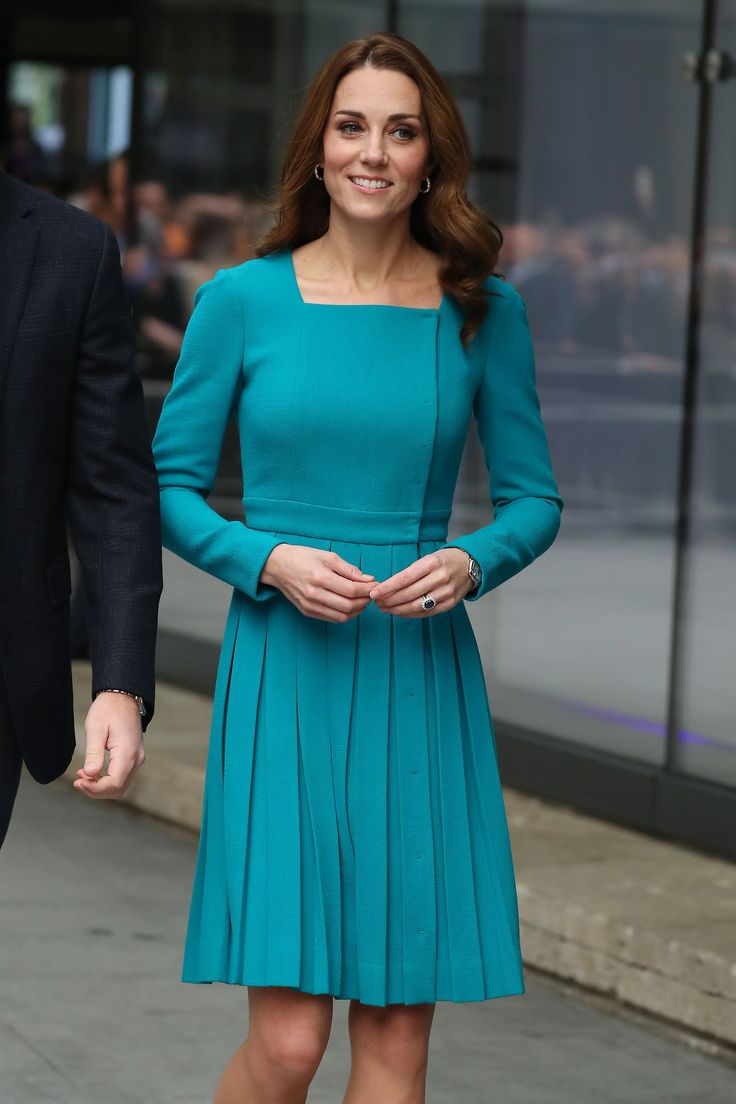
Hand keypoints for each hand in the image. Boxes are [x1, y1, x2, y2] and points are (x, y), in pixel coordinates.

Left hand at [73, 692, 144, 799]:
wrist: (123, 697)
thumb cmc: (108, 709)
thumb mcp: (96, 728)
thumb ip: (94, 753)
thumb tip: (90, 774)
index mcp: (127, 752)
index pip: (114, 783)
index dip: (95, 789)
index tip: (78, 782)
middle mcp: (136, 758)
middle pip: (118, 789)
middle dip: (96, 790)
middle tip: (78, 781)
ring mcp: (137, 759)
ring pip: (120, 786)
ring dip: (101, 787)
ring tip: (83, 776)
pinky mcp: (133, 757)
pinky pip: (121, 777)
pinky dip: (106, 780)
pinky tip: (92, 772)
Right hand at [260, 544, 375, 622]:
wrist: (277, 566)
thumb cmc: (303, 558)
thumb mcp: (327, 556)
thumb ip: (349, 569)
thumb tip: (368, 580)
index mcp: (320, 578)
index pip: (351, 590)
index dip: (367, 590)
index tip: (375, 585)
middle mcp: (314, 595)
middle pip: (348, 606)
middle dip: (364, 601)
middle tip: (371, 593)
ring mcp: (310, 606)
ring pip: (342, 616)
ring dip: (357, 610)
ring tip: (362, 599)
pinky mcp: (307, 612)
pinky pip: (332, 619)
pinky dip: (345, 614)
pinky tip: (350, 605)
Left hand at [369, 547, 473, 616]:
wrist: (469, 566)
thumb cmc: (443, 561)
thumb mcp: (427, 559)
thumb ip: (409, 573)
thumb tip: (387, 587)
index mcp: (432, 563)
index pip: (405, 578)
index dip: (388, 587)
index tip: (374, 593)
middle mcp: (440, 578)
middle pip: (409, 594)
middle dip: (389, 600)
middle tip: (377, 602)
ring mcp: (446, 592)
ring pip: (416, 606)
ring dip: (397, 609)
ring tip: (385, 608)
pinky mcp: (450, 604)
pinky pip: (426, 613)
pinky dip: (410, 614)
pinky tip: (399, 612)